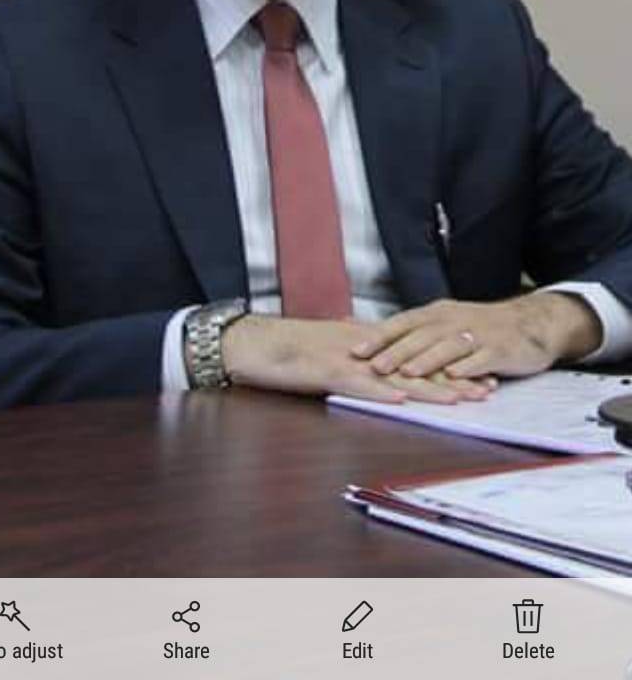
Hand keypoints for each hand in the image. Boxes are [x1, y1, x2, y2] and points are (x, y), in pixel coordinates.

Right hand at [221, 315, 494, 403]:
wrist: (252, 342)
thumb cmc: (286, 350)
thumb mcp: (329, 349)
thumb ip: (355, 354)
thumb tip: (377, 361)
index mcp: (365, 343)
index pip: (415, 355)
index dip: (449, 365)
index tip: (480, 373)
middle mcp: (363, 348)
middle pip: (415, 364)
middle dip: (453, 378)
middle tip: (489, 388)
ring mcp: (345, 360)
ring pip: (396, 375)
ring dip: (430, 388)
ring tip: (462, 397)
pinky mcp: (325, 372)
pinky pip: (358, 384)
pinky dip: (380, 393)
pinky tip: (403, 400)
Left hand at [349, 292, 602, 379]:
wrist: (529, 323)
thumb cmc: (477, 327)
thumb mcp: (443, 321)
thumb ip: (408, 330)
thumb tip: (360, 329)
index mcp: (437, 313)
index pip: (403, 323)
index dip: (379, 337)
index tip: (355, 351)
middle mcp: (454, 321)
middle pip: (422, 336)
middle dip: (397, 351)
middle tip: (374, 366)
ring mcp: (478, 335)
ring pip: (449, 347)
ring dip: (428, 360)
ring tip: (408, 373)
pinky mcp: (500, 350)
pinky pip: (482, 358)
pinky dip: (468, 367)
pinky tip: (456, 376)